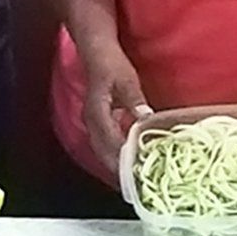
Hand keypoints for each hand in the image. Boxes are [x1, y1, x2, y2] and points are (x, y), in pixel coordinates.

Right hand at [82, 42, 149, 177]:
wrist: (95, 50)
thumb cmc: (109, 62)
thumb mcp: (125, 78)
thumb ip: (134, 99)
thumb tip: (144, 118)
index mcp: (97, 113)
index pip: (110, 144)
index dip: (123, 161)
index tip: (136, 174)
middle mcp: (91, 122)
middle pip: (103, 154)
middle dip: (118, 170)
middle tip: (135, 185)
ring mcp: (93, 122)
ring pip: (103, 150)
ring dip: (117, 164)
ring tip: (133, 176)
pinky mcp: (98, 120)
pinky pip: (105, 143)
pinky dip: (116, 153)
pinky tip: (130, 156)